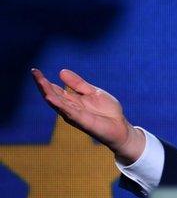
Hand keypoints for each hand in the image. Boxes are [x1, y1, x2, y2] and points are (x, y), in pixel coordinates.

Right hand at [31, 68, 145, 164]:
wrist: (120, 127)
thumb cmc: (107, 111)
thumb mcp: (93, 92)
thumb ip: (78, 84)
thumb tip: (61, 71)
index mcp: (72, 101)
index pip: (55, 90)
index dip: (44, 81)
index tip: (35, 71)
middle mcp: (70, 108)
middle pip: (52, 95)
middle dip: (42, 84)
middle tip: (34, 72)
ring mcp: (74, 115)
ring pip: (57, 103)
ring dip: (47, 92)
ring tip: (40, 81)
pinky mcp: (82, 121)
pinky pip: (68, 112)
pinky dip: (59, 105)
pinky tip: (50, 98)